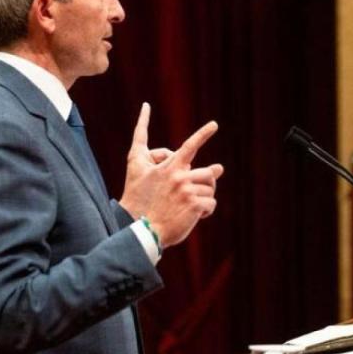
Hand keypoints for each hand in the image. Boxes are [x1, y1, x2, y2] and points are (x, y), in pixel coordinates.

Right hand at [120, 103, 224, 247]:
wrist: (141, 229)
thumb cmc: (139, 202)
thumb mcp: (138, 171)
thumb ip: (161, 157)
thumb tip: (193, 158)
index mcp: (170, 167)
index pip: (189, 146)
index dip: (202, 134)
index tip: (214, 124)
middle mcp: (179, 176)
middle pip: (209, 172)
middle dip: (210, 181)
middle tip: (201, 192)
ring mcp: (187, 191)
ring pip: (210, 189)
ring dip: (204, 198)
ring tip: (190, 206)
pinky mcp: (194, 206)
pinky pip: (211, 204)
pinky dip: (205, 211)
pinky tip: (194, 217)